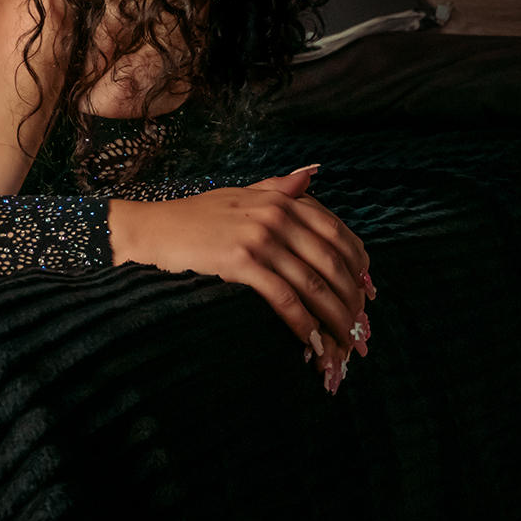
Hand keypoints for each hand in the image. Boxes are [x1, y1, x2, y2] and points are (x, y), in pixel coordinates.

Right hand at [108, 166, 371, 390]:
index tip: (368, 293)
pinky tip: (311, 344)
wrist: (153, 228)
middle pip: (332, 262)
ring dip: (334, 319)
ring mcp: (259, 237)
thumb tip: (311, 174)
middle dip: (352, 301)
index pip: (337, 232)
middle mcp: (276, 215)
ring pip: (313, 284)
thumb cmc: (196, 216)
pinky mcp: (241, 261)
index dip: (359, 265)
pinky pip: (284, 298)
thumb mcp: (241, 194)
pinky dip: (302, 324)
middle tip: (360, 331)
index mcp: (281, 199)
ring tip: (343, 346)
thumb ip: (278, 187)